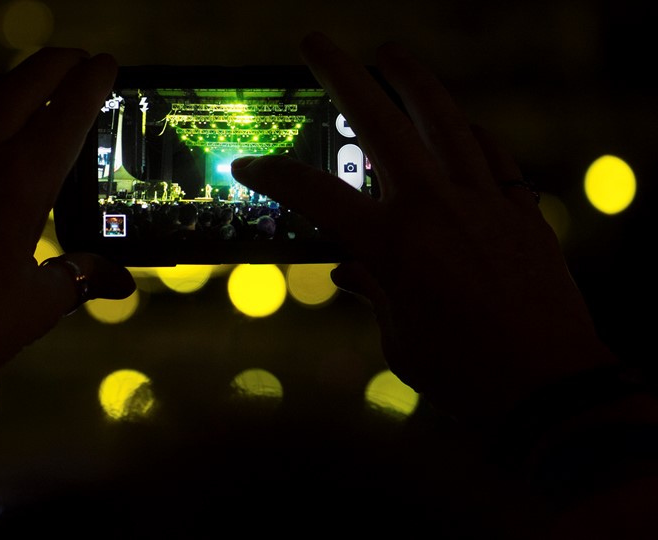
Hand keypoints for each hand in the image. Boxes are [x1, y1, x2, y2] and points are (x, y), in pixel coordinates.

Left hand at [0, 48, 134, 469]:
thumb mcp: (38, 304)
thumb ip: (81, 277)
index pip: (68, 113)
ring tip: (27, 86)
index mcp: (20, 183)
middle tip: (75, 58)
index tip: (106, 63)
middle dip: (55, 64)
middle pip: (21, 85)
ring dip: (7, 85)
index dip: (91, 82)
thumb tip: (120, 282)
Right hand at [232, 33, 615, 419]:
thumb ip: (374, 293)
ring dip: (412, 80)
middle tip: (316, 42)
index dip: (275, 176)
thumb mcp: (401, 338)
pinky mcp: (522, 210)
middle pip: (380, 125)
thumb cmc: (466, 375)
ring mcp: (483, 202)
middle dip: (342, 75)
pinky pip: (491, 154)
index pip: (317, 195)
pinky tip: (456, 124)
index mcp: (393, 246)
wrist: (551, 388)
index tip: (248, 165)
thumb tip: (350, 272)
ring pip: (443, 121)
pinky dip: (468, 132)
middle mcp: (435, 210)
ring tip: (390, 52)